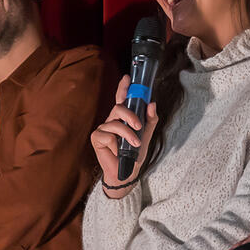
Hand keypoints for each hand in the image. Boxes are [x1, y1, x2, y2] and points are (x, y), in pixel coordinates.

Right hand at [89, 75, 159, 197]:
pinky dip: (116, 144)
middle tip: (138, 126)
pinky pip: (108, 135)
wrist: (127, 172)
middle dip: (130, 116)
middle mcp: (112, 120)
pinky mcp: (97, 137)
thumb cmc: (134, 154)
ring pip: (115, 123)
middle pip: (119, 108)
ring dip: (127, 135)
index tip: (128, 77)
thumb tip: (152, 104)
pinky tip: (117, 151)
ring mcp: (103, 128)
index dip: (123, 87)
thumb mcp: (146, 136)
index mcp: (123, 118)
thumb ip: (150, 120)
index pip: (122, 99)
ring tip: (134, 145)